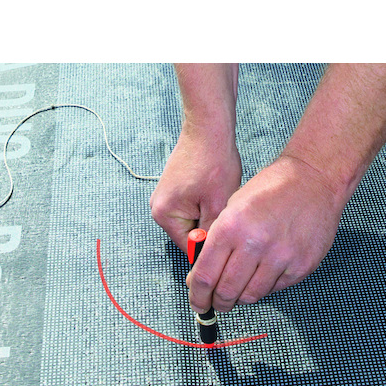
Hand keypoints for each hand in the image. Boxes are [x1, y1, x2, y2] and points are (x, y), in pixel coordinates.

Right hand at [150, 123, 241, 252]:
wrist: (208, 130)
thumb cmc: (213, 163)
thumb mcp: (217, 205)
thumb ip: (211, 234)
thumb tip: (211, 255)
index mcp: (165, 216)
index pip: (189, 248)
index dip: (210, 248)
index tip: (228, 242)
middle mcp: (158, 209)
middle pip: (188, 235)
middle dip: (209, 230)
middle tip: (226, 215)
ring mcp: (164, 199)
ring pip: (192, 223)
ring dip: (208, 218)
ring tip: (221, 201)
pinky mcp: (173, 191)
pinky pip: (190, 210)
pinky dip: (204, 207)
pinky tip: (216, 194)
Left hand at [186, 155, 347, 312]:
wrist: (314, 180)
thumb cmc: (272, 189)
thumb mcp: (232, 206)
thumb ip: (216, 241)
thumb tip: (202, 275)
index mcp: (231, 227)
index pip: (205, 276)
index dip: (198, 296)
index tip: (198, 302)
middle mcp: (254, 244)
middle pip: (226, 292)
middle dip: (217, 303)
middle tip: (216, 304)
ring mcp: (280, 257)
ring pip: (250, 296)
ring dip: (239, 298)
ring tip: (237, 291)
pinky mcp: (300, 266)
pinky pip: (274, 289)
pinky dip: (263, 287)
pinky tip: (261, 276)